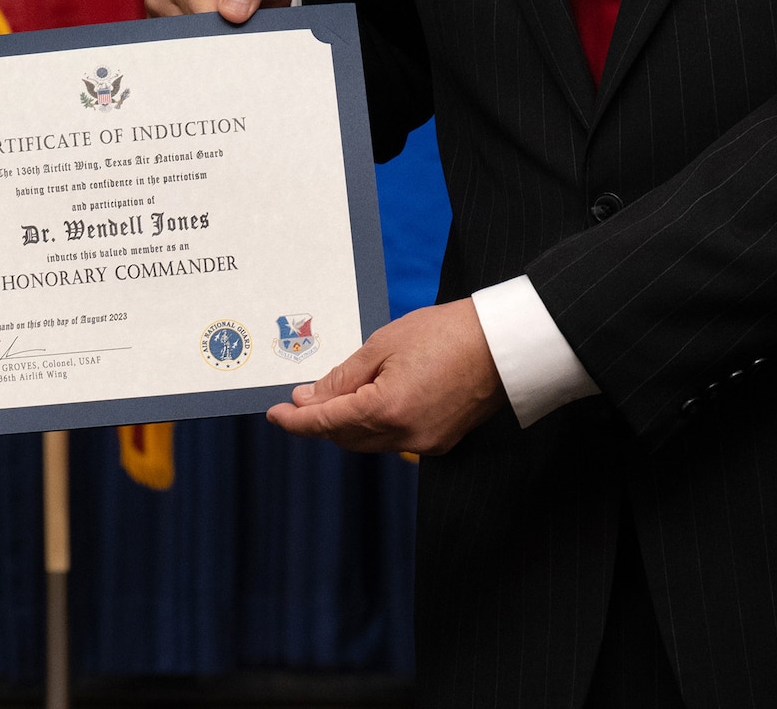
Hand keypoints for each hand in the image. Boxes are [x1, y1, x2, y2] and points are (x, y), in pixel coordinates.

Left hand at [266, 299, 505, 454]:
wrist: (501, 343)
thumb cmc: (445, 333)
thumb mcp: (383, 345)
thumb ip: (343, 377)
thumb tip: (310, 398)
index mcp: (388, 409)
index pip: (327, 422)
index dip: (296, 421)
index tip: (275, 414)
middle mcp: (406, 435)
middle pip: (345, 437)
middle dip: (319, 421)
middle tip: (300, 399)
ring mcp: (425, 443)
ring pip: (369, 442)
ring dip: (345, 424)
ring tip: (331, 396)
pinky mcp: (440, 441)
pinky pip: (393, 439)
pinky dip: (373, 425)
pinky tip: (367, 402)